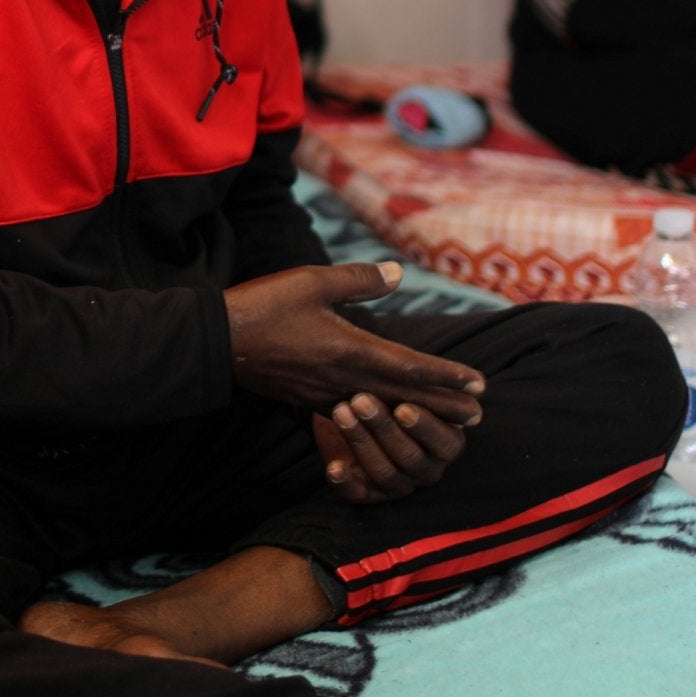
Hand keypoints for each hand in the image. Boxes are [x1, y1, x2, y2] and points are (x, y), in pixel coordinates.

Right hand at [224, 263, 484, 420]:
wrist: (217, 341)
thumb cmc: (265, 306)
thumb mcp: (313, 281)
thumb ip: (358, 280)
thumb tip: (398, 275)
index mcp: (350, 350)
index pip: (410, 367)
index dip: (446, 376)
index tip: (478, 383)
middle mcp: (344, 379)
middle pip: (404, 397)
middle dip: (443, 405)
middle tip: (478, 416)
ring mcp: (326, 394)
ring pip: (382, 408)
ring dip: (417, 415)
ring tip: (445, 421)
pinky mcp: (308, 399)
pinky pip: (355, 413)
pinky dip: (381, 417)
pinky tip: (388, 419)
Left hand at [311, 391, 468, 501]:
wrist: (348, 401)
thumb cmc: (387, 388)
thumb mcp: (409, 381)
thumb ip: (440, 381)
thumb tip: (479, 384)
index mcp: (446, 444)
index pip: (447, 444)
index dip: (426, 427)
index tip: (403, 407)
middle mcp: (426, 469)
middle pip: (411, 458)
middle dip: (384, 428)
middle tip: (361, 400)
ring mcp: (397, 484)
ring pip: (384, 473)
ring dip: (361, 442)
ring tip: (341, 412)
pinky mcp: (367, 493)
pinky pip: (357, 495)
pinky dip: (345, 481)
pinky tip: (333, 466)